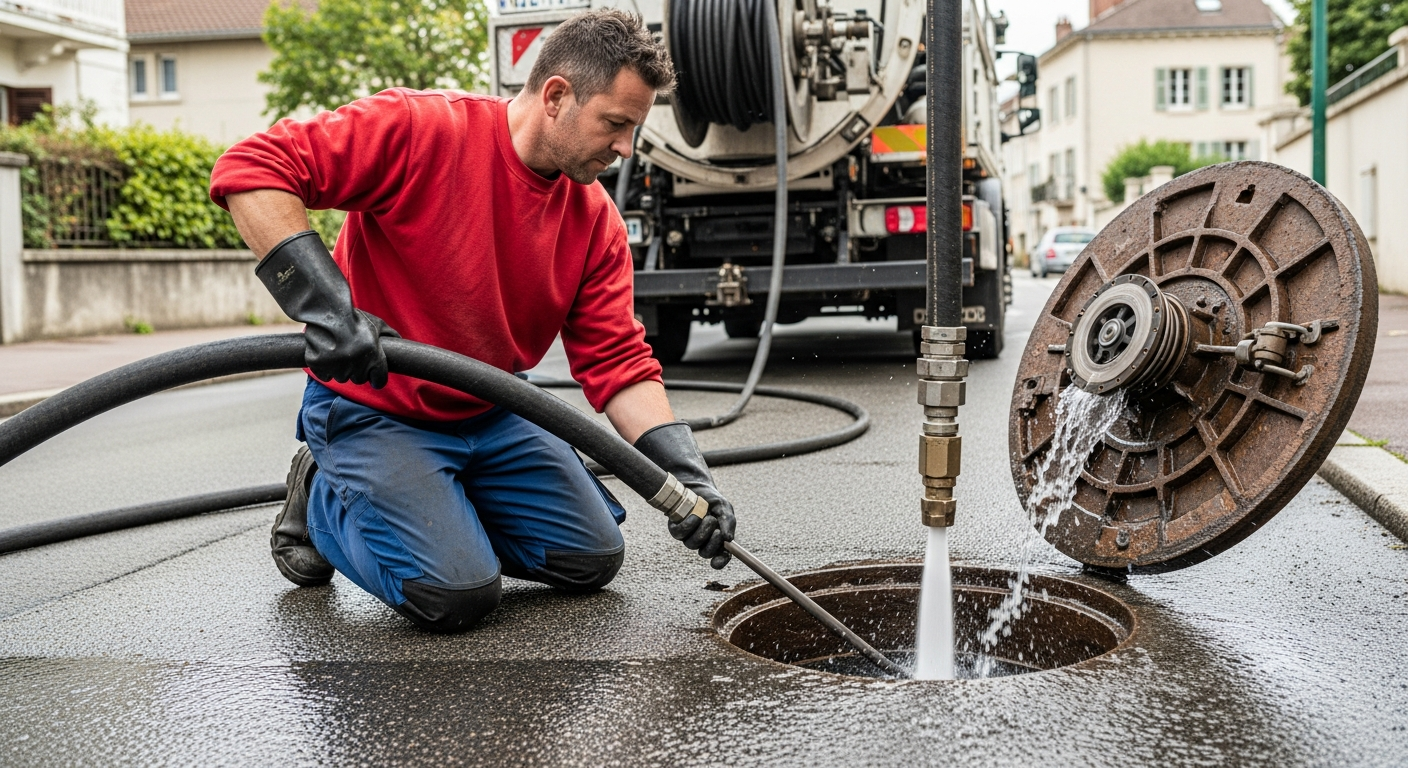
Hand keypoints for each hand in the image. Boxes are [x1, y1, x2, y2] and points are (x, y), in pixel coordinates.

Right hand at [255, 230, 399, 388]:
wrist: (326, 308)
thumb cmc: (353, 316)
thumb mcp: (376, 323)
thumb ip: (389, 334)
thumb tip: (400, 340)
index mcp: (374, 358)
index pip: (379, 381)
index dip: (376, 377)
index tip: (373, 375)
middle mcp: (356, 366)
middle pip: (359, 379)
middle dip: (357, 370)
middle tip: (351, 355)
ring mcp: (336, 367)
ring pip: (341, 377)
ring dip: (340, 369)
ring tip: (337, 351)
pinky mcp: (318, 366)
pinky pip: (324, 375)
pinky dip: (323, 367)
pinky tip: (324, 353)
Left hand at [633, 421, 736, 568]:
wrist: (695, 485)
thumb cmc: (711, 499)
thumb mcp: (724, 507)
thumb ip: (728, 521)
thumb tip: (729, 539)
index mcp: (717, 540)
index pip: (719, 558)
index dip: (720, 562)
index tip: (718, 561)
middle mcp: (702, 541)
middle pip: (705, 553)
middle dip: (712, 542)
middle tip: (716, 526)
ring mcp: (688, 536)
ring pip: (692, 544)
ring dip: (701, 530)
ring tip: (705, 515)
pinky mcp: (676, 529)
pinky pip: (679, 534)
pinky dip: (688, 525)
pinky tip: (694, 515)